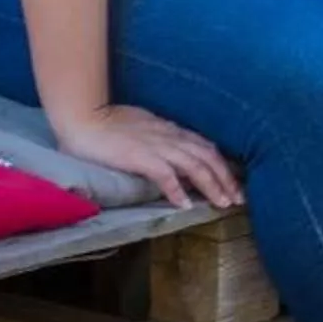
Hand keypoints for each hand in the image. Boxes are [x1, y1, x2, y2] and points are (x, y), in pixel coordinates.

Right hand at [53, 104, 242, 209]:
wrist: (84, 116)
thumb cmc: (109, 122)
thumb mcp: (145, 128)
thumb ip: (161, 139)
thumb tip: (172, 153)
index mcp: (172, 131)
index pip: (207, 148)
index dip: (224, 167)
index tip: (234, 184)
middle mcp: (171, 137)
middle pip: (209, 157)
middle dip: (227, 179)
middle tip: (238, 199)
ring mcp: (157, 146)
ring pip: (195, 165)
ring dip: (212, 186)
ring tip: (223, 204)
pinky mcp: (140, 156)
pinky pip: (165, 174)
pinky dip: (177, 190)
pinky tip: (185, 205)